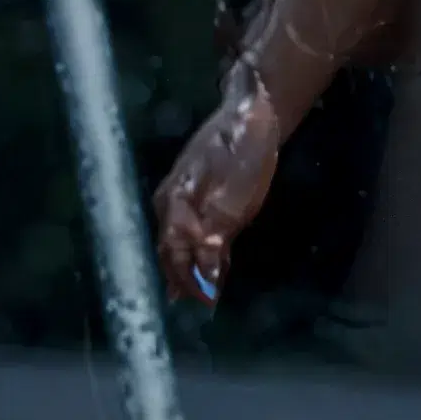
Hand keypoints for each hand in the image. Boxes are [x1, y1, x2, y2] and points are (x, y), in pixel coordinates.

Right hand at [149, 87, 290, 307]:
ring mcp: (180, 197)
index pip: (174, 253)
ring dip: (186, 269)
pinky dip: (196, 251)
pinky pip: (189, 230)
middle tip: (200, 307)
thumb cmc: (244, 152)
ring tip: (197, 297)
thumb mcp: (236, 198)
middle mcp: (169, 202)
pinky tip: (203, 267)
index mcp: (176, 203)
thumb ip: (217, 237)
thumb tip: (205, 278)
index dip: (188, 279)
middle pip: (170, 250)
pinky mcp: (195, 194)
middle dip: (182, 278)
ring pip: (176, 242)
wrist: (251, 112)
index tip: (206, 303)